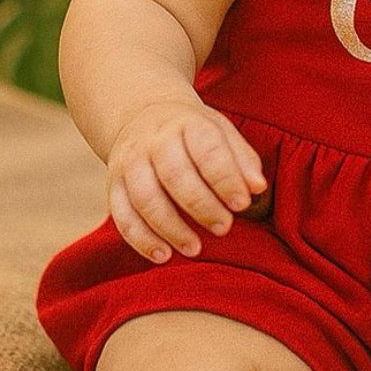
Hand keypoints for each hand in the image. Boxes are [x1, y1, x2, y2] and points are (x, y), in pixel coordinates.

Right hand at [106, 98, 266, 263]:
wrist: (142, 116)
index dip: (225, 179)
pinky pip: (122, 215)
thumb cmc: (192, 132)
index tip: (242, 204)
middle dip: (201, 205)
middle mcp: (154, 140)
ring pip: (145, 198)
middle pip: (175, 175)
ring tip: (195, 249)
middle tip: (224, 228)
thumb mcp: (220, 132)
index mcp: (188, 122)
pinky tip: (162, 255)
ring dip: (170, 227)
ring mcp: (129, 162)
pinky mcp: (113, 184)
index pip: (207, 150)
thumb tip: (258, 188)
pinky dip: (141, 238)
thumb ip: (242, 159)